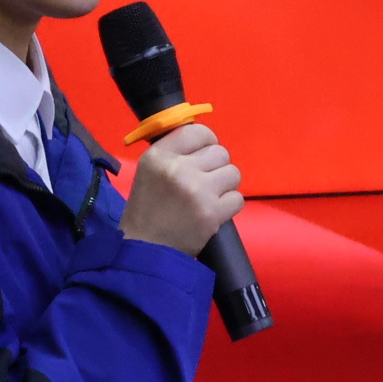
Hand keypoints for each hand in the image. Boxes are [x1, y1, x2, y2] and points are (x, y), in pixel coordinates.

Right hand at [118, 123, 241, 257]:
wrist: (145, 250)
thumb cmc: (146, 210)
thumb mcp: (149, 170)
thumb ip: (175, 152)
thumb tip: (206, 141)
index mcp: (159, 155)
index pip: (198, 131)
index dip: (207, 142)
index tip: (203, 155)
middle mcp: (179, 168)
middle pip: (221, 152)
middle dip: (216, 167)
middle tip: (204, 182)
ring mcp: (197, 191)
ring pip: (233, 173)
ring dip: (225, 185)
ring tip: (210, 196)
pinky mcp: (211, 214)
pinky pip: (237, 198)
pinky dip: (229, 205)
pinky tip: (214, 211)